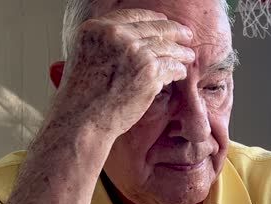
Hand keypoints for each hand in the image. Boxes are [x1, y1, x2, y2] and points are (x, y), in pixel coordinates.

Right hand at [50, 9, 194, 139]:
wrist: (82, 121)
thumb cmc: (81, 98)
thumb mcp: (84, 56)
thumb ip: (104, 44)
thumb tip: (129, 38)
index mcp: (96, 29)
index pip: (132, 15)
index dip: (152, 18)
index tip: (163, 21)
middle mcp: (115, 35)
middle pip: (154, 28)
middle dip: (174, 31)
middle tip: (186, 35)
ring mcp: (134, 52)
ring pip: (166, 47)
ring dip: (180, 52)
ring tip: (189, 55)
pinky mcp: (149, 72)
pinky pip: (171, 66)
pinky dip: (178, 70)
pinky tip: (181, 72)